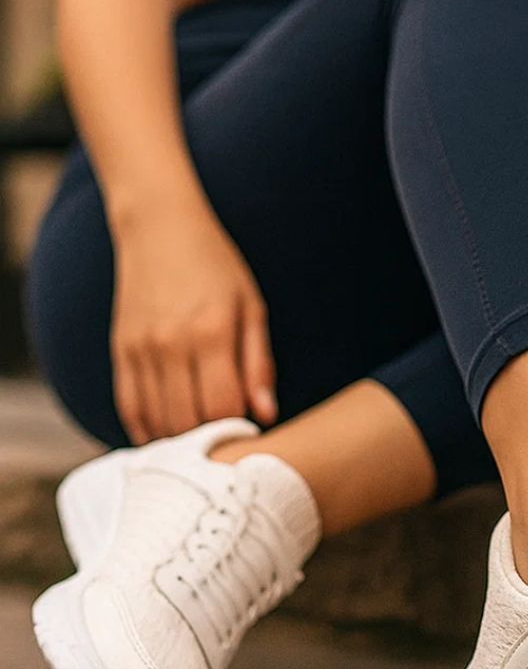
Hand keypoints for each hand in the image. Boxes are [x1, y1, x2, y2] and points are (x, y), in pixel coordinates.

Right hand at [110, 205, 276, 442]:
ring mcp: (141, 349)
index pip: (223, 407)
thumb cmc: (216, 266)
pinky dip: (145, 428)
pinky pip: (128, 406)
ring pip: (157, 420)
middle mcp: (171, 345)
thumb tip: (266, 413)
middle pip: (188, 421)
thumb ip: (258, 362)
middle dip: (209, 439)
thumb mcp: (251, 306)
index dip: (239, 427)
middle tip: (226, 439)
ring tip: (200, 440)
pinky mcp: (120, 350)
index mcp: (211, 333)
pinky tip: (164, 435)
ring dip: (179, 439)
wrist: (159, 228)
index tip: (251, 428)